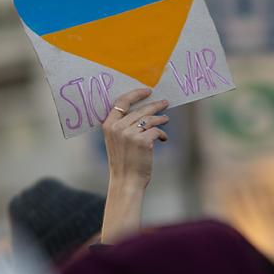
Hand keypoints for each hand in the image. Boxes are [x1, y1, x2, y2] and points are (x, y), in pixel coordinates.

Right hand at [100, 88, 168, 242]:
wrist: (126, 182)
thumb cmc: (123, 162)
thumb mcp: (116, 141)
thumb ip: (122, 126)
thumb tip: (142, 111)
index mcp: (108, 125)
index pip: (121, 102)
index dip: (136, 94)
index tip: (147, 91)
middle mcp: (118, 127)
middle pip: (140, 109)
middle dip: (155, 105)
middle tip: (165, 103)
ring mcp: (130, 134)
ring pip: (150, 119)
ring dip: (161, 119)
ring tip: (166, 120)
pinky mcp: (143, 141)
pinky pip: (156, 131)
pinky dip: (162, 134)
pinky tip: (163, 138)